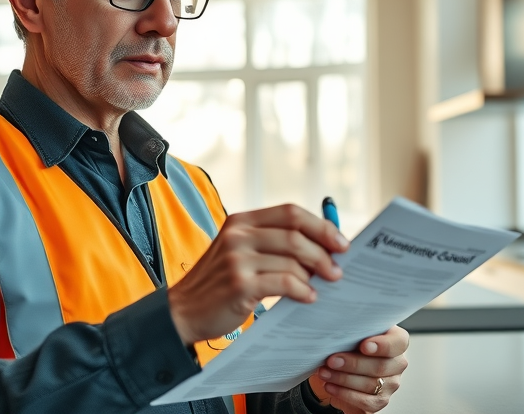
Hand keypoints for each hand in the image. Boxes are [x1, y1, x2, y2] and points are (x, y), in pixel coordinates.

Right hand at [167, 204, 348, 344]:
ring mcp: (237, 259)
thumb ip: (272, 242)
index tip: (341, 243)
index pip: (290, 212)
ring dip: (313, 276)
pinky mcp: (240, 284)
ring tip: (320, 287)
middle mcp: (238, 234)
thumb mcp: (239, 251)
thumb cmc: (219, 283)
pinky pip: (284, 283)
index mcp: (241, 221)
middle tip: (337, 270)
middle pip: (295, 234)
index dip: (321, 226)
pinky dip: (302, 291)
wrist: (182, 311)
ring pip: (292, 261)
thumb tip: (322, 246)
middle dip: (323, 253)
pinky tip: (307, 298)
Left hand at [308, 326, 409, 412]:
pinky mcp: (380, 400)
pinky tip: (330, 386)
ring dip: (343, 379)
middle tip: (331, 360)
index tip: (363, 346)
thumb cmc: (348, 346)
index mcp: (395, 341)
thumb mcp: (351, 333)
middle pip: (381, 366)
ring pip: (371, 384)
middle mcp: (397, 363)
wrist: (340, 368)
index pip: (398, 342)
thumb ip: (352, 330)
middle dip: (353, 364)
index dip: (382, 345)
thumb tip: (338, 328)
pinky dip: (345, 394)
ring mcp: (391, 383)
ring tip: (325, 373)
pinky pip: (365, 401)